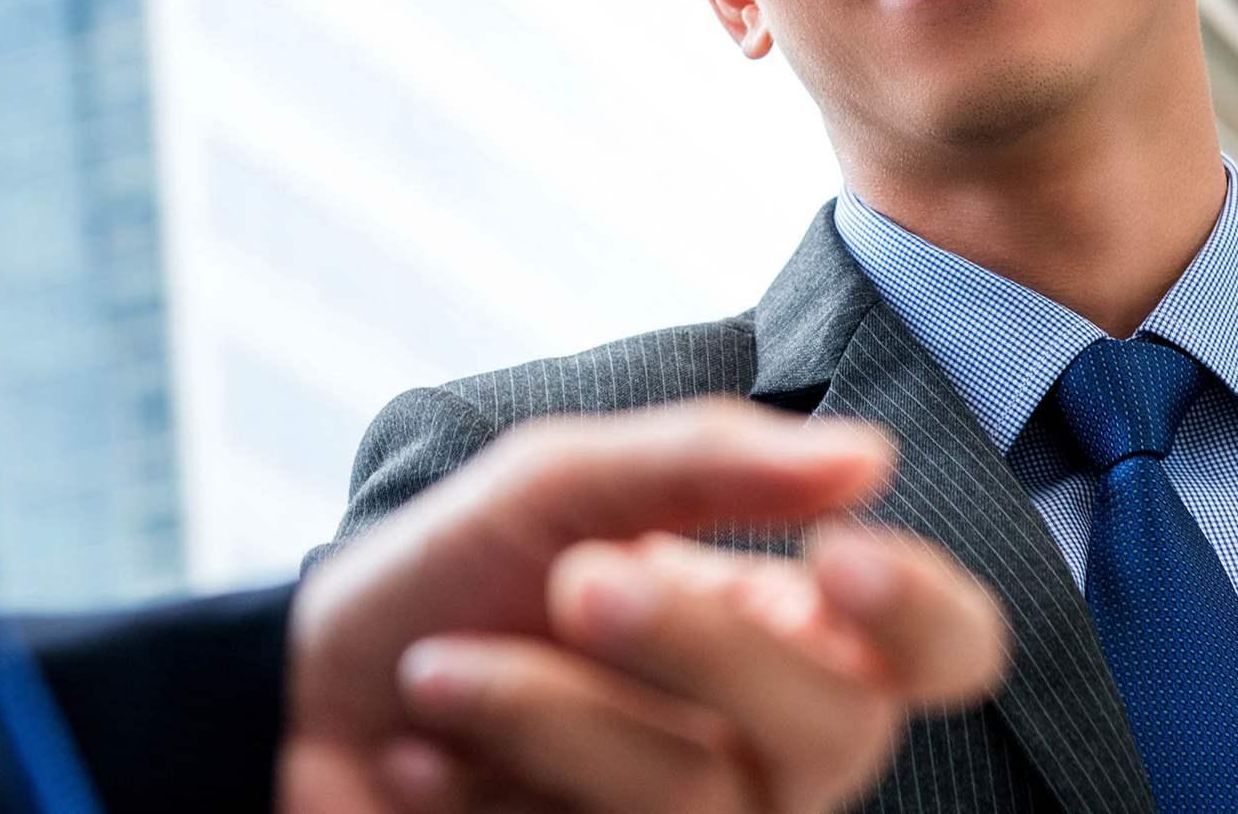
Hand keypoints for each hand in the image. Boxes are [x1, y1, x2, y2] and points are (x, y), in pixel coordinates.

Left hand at [279, 399, 1007, 811]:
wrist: (292, 701)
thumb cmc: (445, 579)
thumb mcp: (557, 484)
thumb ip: (703, 463)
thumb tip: (867, 457)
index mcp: (787, 629)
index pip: (945, 648)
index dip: (924, 611)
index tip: (837, 551)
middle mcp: (769, 744)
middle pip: (841, 730)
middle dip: (699, 645)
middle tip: (580, 582)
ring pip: (706, 801)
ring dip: (552, 714)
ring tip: (441, 671)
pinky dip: (501, 776)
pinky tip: (423, 756)